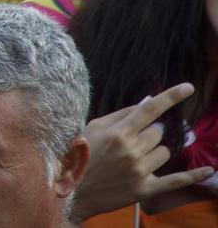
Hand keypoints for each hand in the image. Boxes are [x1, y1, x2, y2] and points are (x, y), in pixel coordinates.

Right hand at [71, 83, 212, 219]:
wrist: (72, 189)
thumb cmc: (80, 154)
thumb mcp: (93, 128)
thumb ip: (121, 114)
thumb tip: (147, 102)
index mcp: (119, 132)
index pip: (150, 109)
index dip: (171, 97)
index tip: (189, 87)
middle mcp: (132, 150)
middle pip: (158, 133)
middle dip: (149, 134)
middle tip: (131, 142)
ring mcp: (140, 170)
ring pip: (164, 152)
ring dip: (155, 152)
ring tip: (134, 159)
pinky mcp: (146, 189)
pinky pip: (176, 180)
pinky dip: (194, 176)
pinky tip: (210, 170)